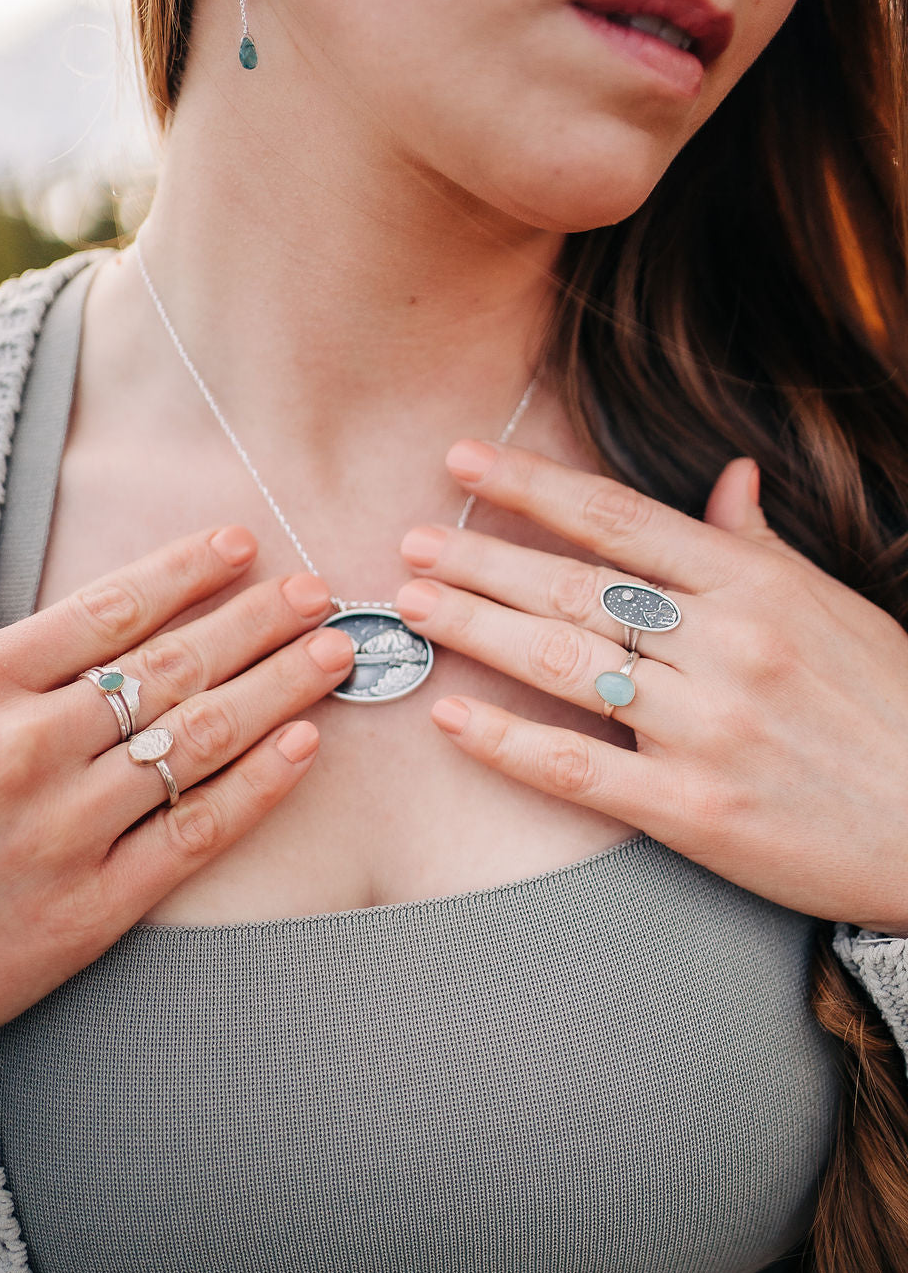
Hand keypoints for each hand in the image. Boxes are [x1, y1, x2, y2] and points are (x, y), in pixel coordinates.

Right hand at [0, 529, 352, 1074]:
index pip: (108, 609)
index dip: (186, 571)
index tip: (243, 545)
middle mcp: (28, 747)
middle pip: (170, 665)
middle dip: (255, 620)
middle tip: (316, 591)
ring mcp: (65, 828)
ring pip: (198, 738)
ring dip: (279, 687)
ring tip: (335, 651)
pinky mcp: (93, 906)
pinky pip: (196, 831)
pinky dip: (258, 784)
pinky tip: (305, 744)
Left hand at [395, 441, 907, 933]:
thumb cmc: (891, 708)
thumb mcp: (838, 607)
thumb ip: (763, 547)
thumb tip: (729, 477)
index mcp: (757, 586)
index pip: (620, 519)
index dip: (533, 485)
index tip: (463, 460)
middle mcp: (726, 646)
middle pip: (576, 588)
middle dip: (482, 558)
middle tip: (412, 541)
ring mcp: (707, 729)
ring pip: (564, 666)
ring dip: (477, 630)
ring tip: (412, 606)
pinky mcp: (694, 811)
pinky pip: (579, 769)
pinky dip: (508, 743)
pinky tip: (452, 718)